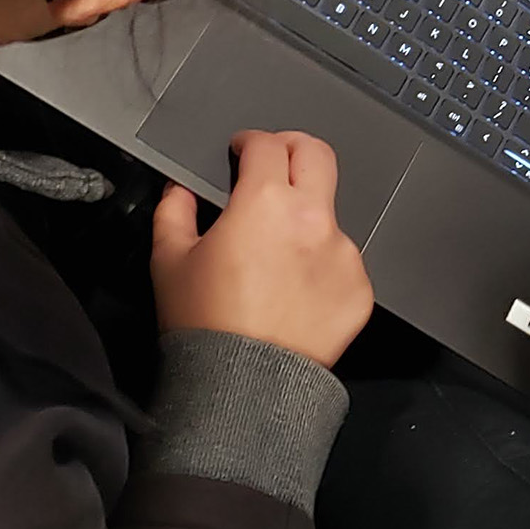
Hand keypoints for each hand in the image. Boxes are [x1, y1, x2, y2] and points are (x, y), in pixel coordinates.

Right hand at [149, 131, 373, 366]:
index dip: (250, 140)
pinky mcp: (359, 288)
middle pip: (317, 154)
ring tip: (277, 254)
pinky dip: (321, 265)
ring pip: (330, 213)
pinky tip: (294, 290)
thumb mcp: (170, 261)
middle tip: (275, 161)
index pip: (267, 145)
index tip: (243, 150)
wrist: (246, 387)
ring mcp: (343, 254)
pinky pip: (343, 261)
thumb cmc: (206, 327)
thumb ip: (174, 211)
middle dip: (293, 148)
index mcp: (265, 203)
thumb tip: (178, 190)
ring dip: (306, 218)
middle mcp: (313, 220)